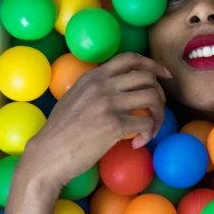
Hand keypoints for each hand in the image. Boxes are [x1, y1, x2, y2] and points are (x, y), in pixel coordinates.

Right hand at [22, 53, 169, 190]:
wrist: (48, 154)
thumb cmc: (60, 132)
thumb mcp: (75, 98)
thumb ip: (95, 89)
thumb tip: (121, 89)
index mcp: (93, 77)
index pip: (129, 58)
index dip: (152, 65)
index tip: (164, 76)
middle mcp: (102, 85)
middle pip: (147, 78)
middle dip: (160, 94)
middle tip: (156, 111)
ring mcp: (109, 103)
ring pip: (153, 98)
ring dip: (158, 116)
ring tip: (149, 130)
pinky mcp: (114, 124)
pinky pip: (147, 123)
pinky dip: (148, 134)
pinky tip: (137, 143)